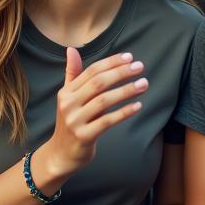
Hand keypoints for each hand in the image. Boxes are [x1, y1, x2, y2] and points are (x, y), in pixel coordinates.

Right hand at [39, 48, 146, 174]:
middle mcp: (68, 104)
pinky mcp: (84, 136)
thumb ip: (72, 74)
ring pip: (104, 100)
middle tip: (140, 67)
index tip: (130, 57)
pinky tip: (138, 106)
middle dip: (121, 73)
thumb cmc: (71, 122)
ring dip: (126, 90)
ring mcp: (75, 121)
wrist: (60, 155)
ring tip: (144, 84)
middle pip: (98, 83)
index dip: (111, 62)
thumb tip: (71, 49)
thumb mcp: (69, 97)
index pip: (92, 71)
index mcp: (66, 92)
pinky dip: (124, 112)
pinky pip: (107, 121)